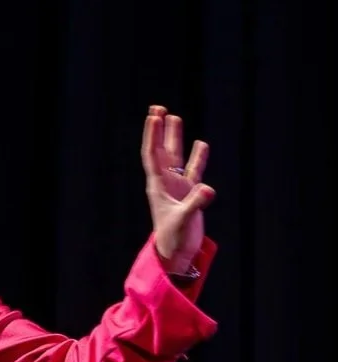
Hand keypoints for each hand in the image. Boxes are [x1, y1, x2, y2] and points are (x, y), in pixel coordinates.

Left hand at [141, 105, 215, 272]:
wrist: (176, 253)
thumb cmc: (174, 239)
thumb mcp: (184, 221)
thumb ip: (196, 203)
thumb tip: (208, 189)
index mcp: (158, 186)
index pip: (153, 154)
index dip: (152, 135)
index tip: (153, 116)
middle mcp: (165, 183)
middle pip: (161, 150)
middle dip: (159, 130)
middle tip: (157, 108)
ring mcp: (177, 186)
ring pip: (176, 156)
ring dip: (175, 138)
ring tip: (174, 117)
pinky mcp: (189, 194)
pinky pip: (194, 170)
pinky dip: (197, 157)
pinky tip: (201, 143)